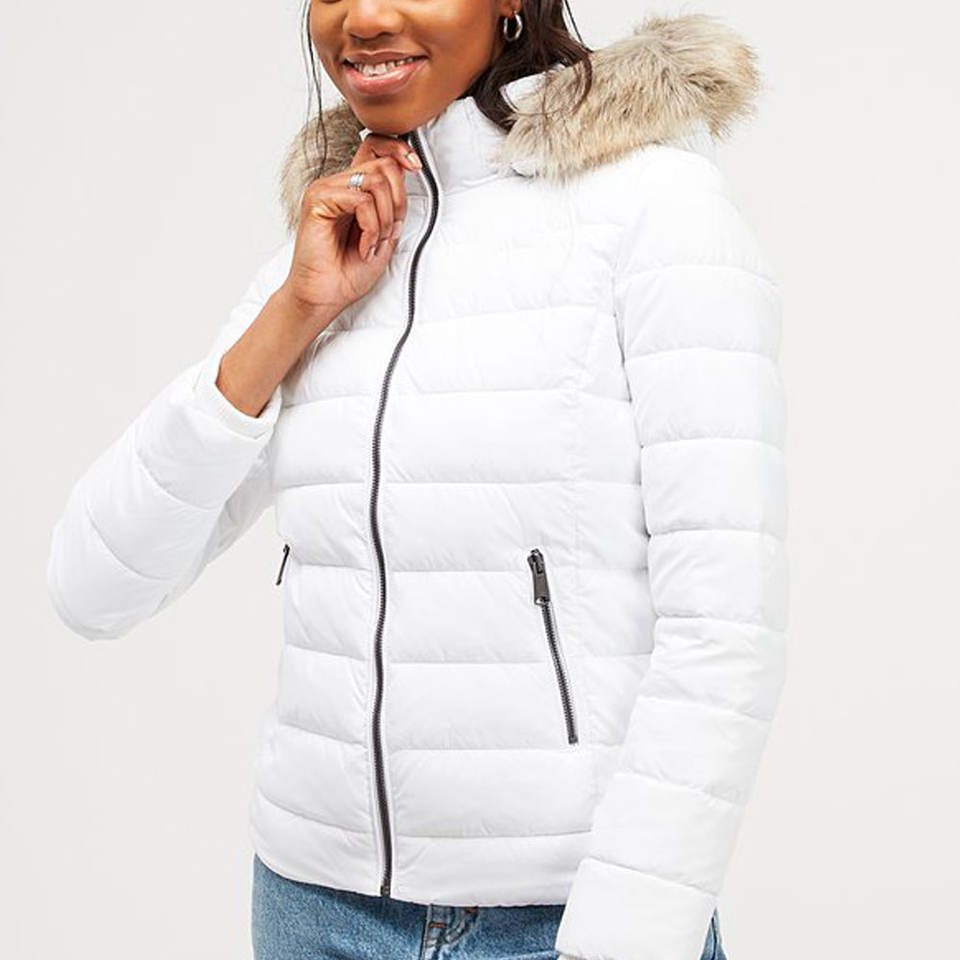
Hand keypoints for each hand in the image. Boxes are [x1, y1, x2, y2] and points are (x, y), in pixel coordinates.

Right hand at [280, 132, 421, 331]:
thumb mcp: (384, 235)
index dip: (398, 149)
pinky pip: (360, 200)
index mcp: (352, 189)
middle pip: (383, 166)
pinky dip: (370, 226)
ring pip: (375, 182)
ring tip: (373, 243)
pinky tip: (363, 246)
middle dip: (397, 202)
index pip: (374, 146)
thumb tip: (406, 173)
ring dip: (384, 218)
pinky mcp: (317, 200)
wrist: (326, 296)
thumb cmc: (348, 272)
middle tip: (387, 233)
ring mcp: (326, 189)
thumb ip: (393, 206)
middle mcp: (338, 184)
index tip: (415, 166)